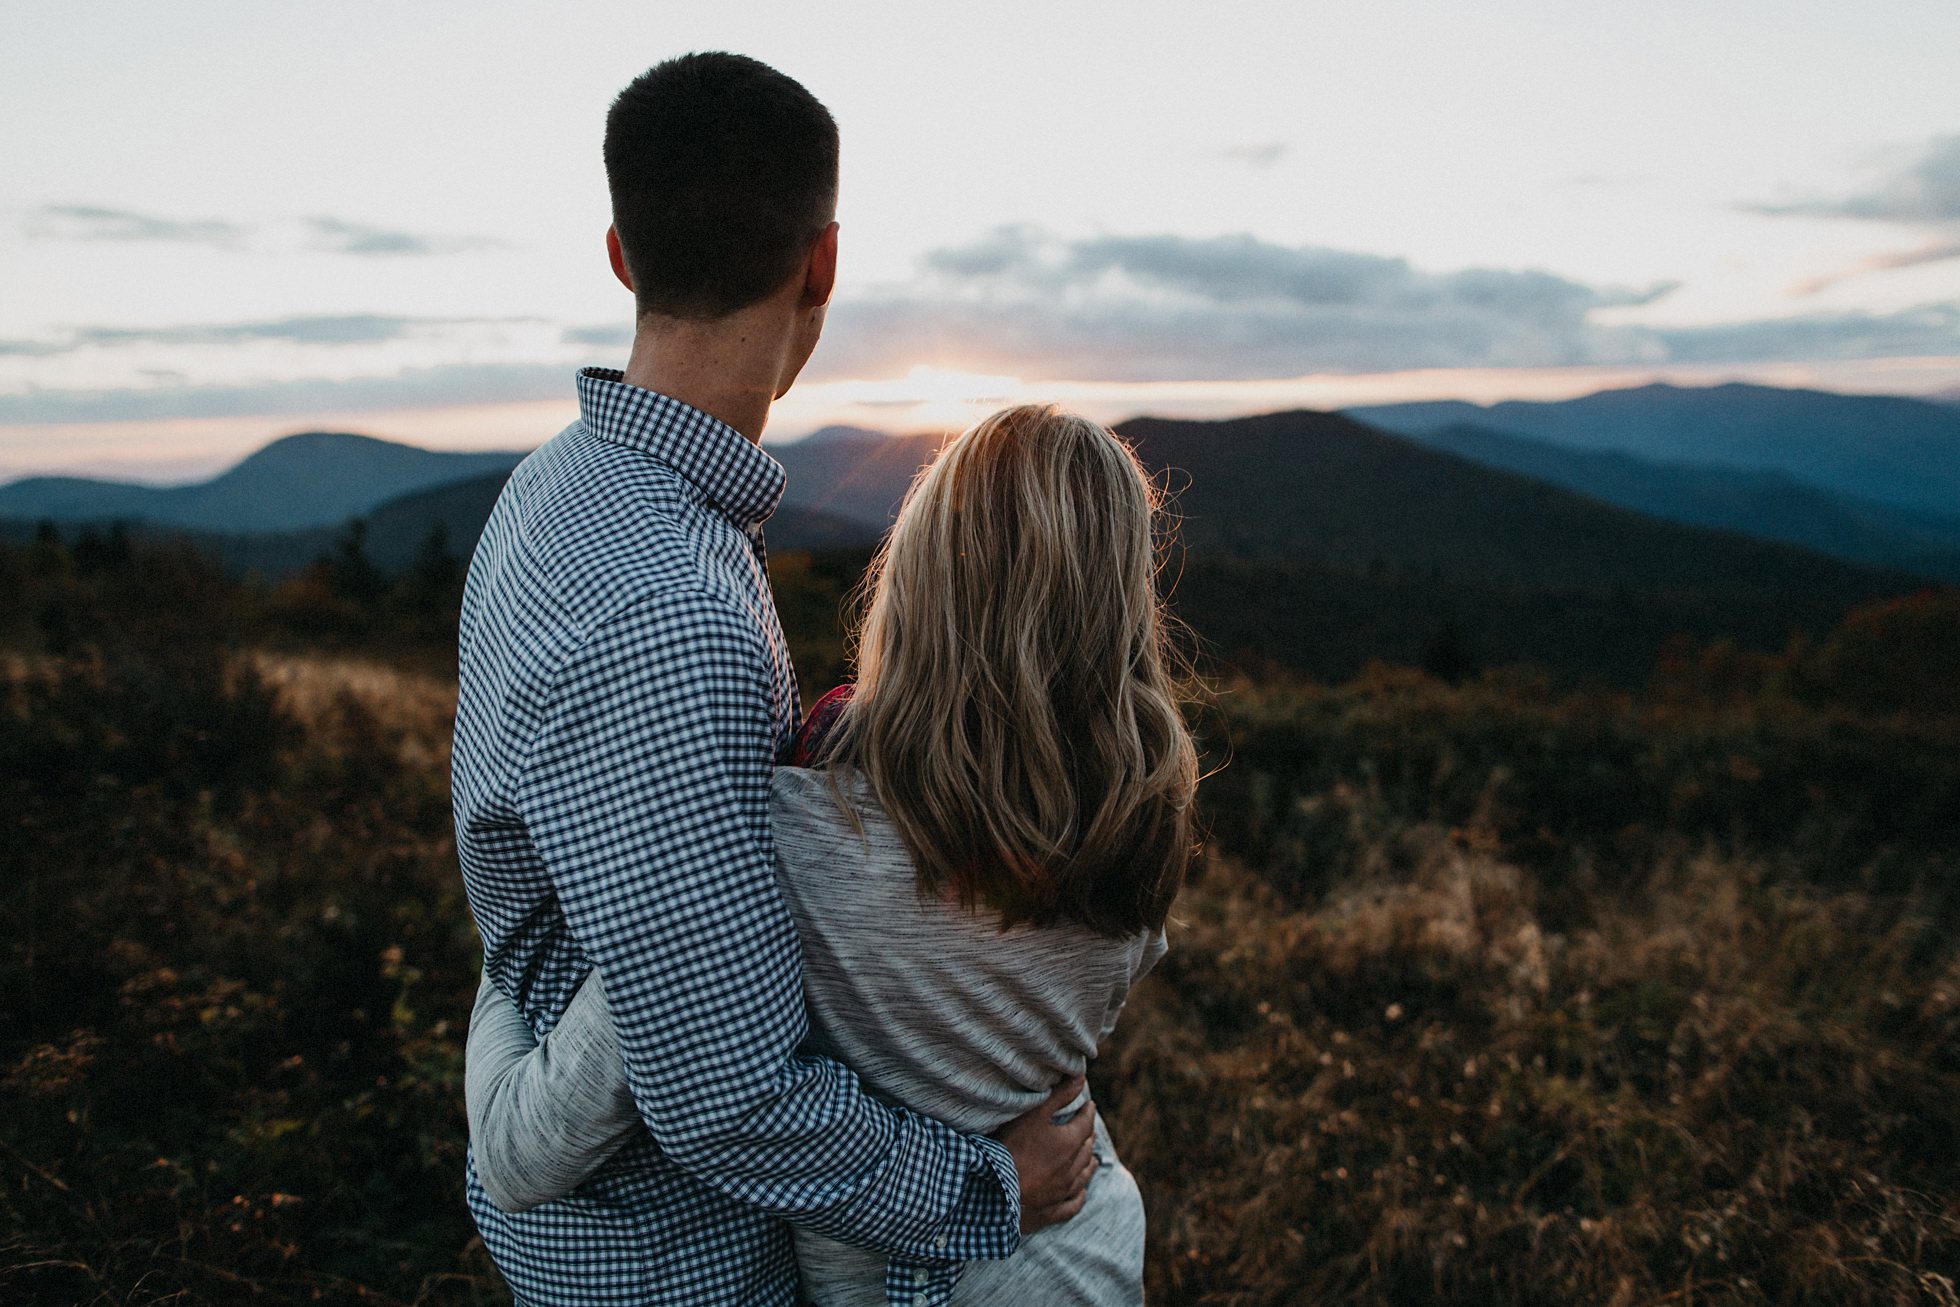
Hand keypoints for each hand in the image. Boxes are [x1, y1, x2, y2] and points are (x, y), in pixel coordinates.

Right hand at [994, 1076, 1098, 1235]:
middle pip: (1086, 1149)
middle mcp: (1071, 1169)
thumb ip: (1059, 1095)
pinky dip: (1080, 1197)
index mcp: (1069, 1144)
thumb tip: (1081, 1078)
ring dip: (1089, 1164)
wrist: (995, 1191)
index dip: (1088, 1111)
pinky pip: (1073, 1204)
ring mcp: (1062, 1192)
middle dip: (1088, 1136)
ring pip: (1083, 1176)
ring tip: (1093, 1159)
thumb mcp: (1034, 1114)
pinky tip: (1082, 1193)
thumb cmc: (1012, 1148)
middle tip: (1087, 1127)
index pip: (1085, 1123)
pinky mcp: (1051, 1211)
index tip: (1089, 1104)